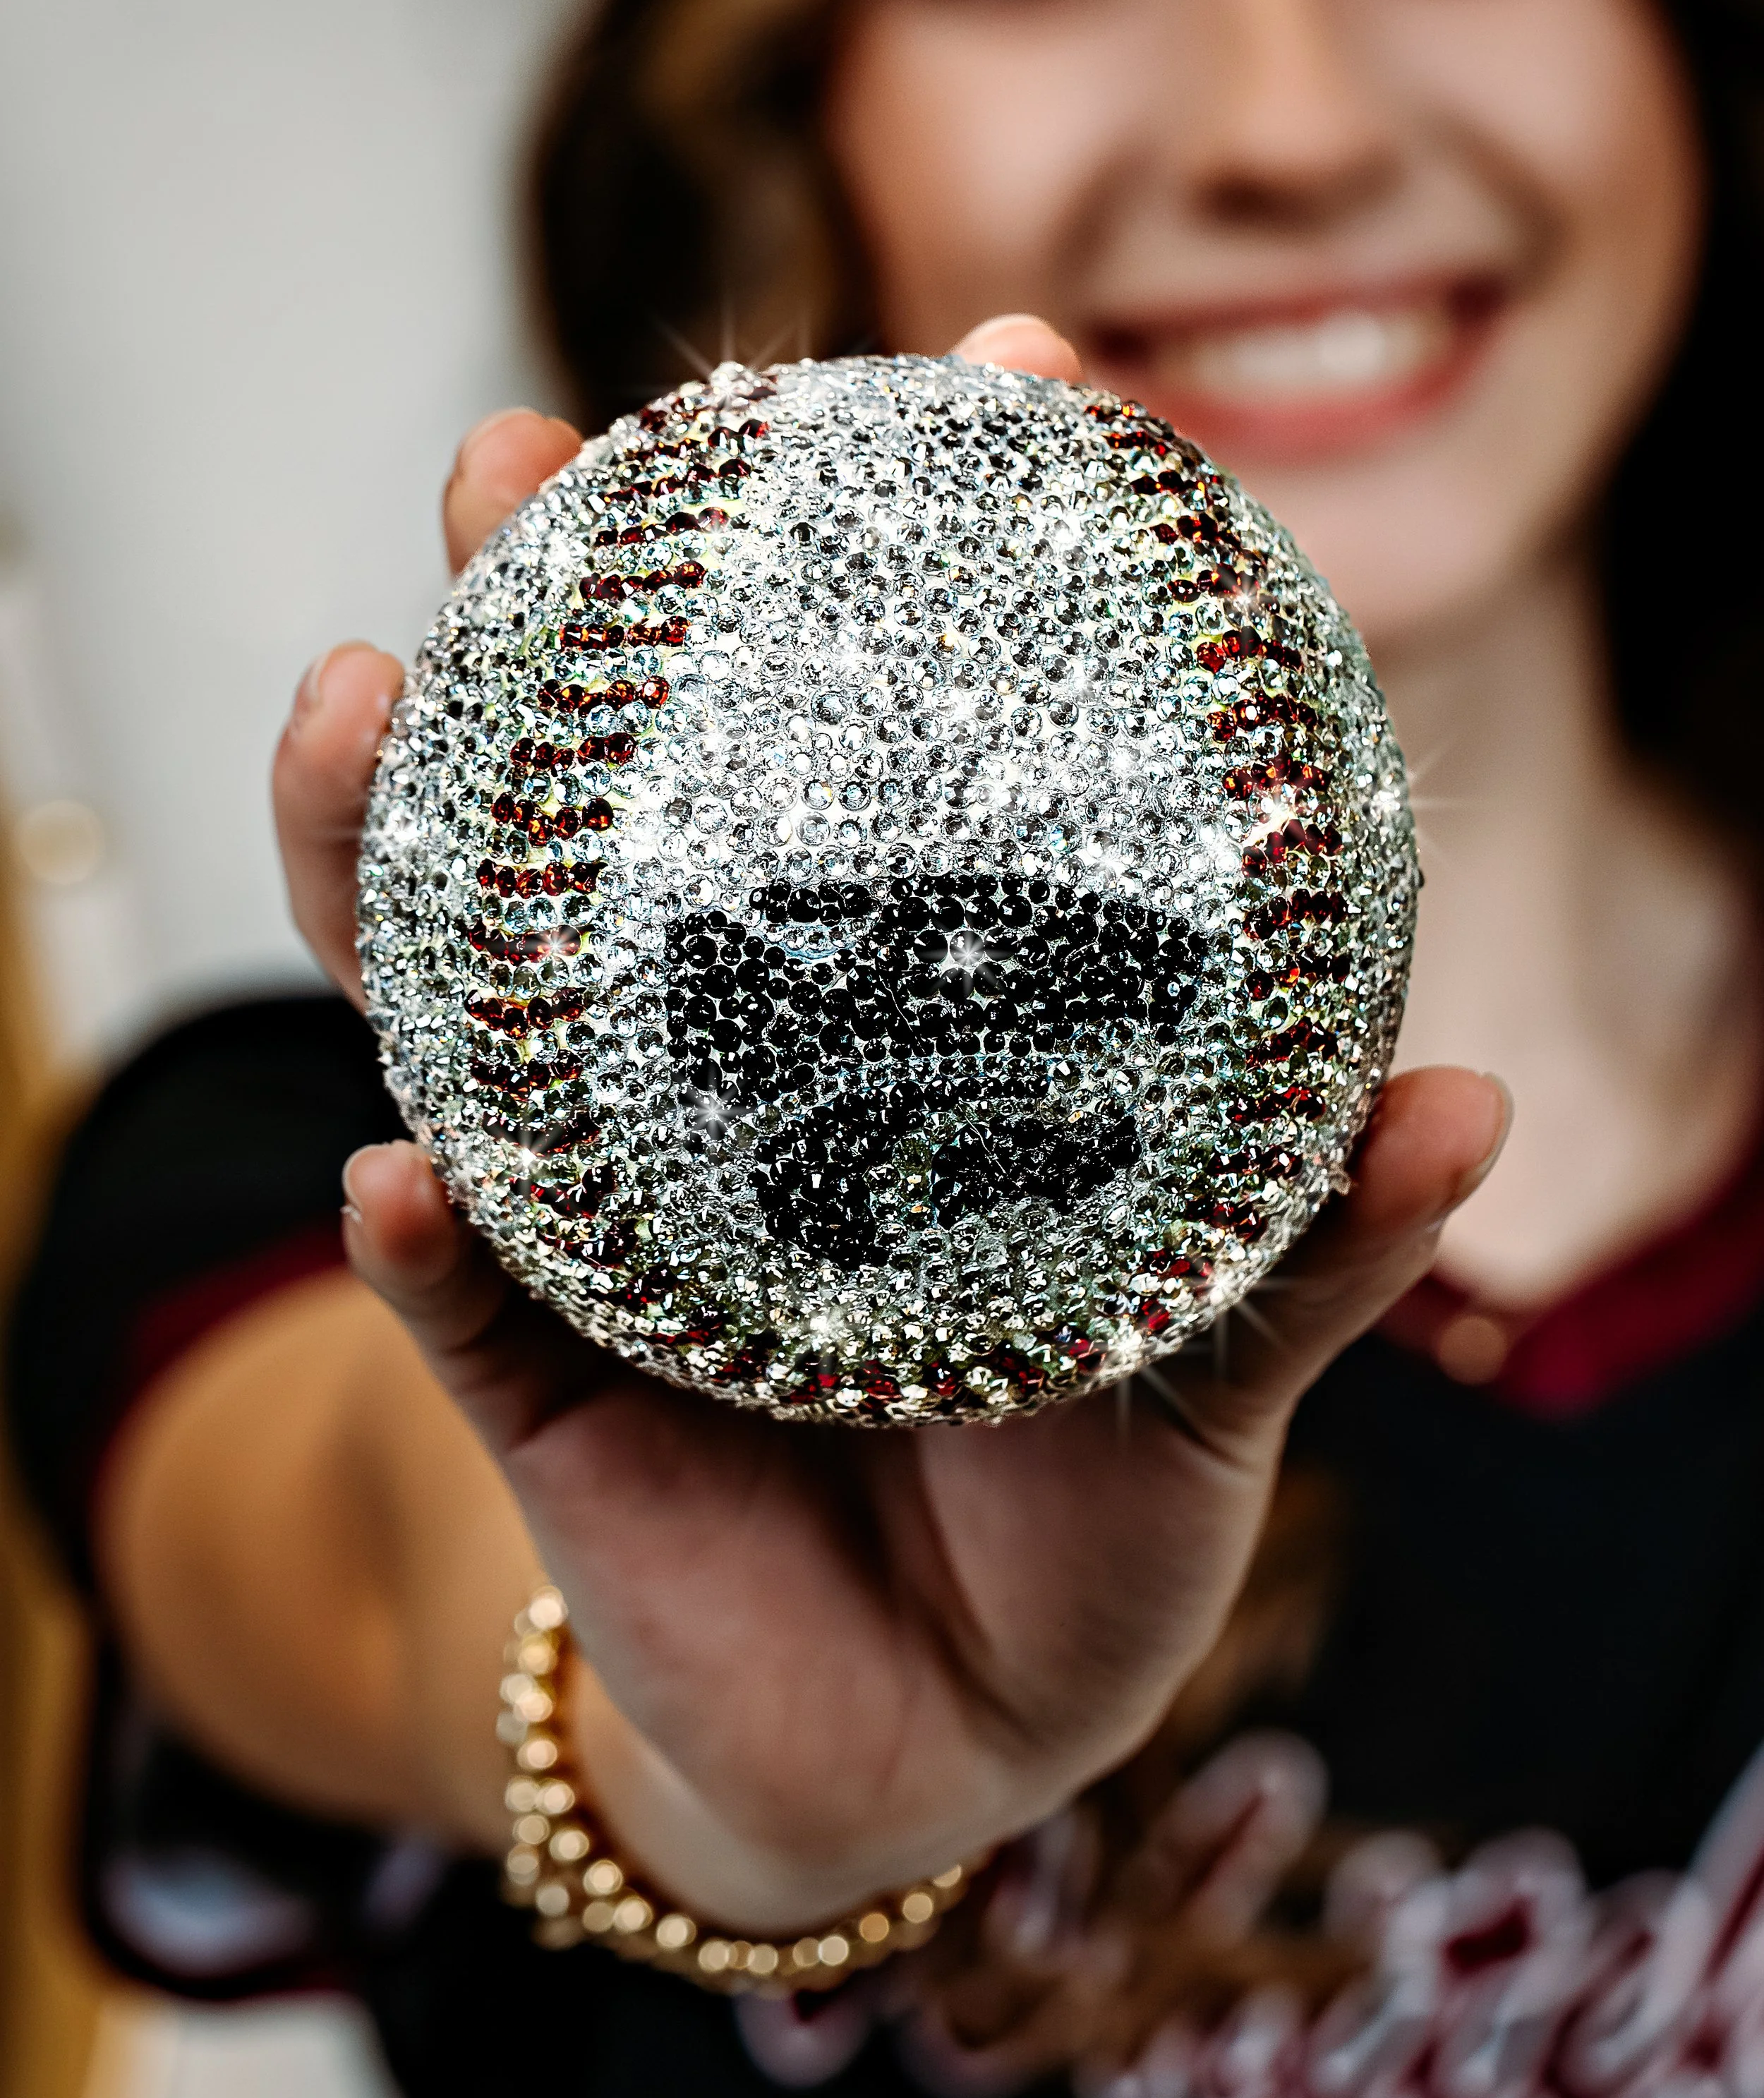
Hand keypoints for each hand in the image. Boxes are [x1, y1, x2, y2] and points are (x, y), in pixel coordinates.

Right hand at [272, 320, 1506, 1928]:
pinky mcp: (536, 1393)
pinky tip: (400, 1172)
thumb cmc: (1082, 1504)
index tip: (996, 364)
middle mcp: (715, 1088)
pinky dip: (424, 1244)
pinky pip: (460, 1307)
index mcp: (880, 1049)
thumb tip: (1453, 1107)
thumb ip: (1309, 1252)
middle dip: (543, 631)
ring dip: (380, 856)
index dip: (918, 571)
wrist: (944, 1733)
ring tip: (354, 702)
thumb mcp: (1212, 1366)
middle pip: (601, 823)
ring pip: (460, 1010)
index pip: (872, 777)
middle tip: (514, 461)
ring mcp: (604, 1217)